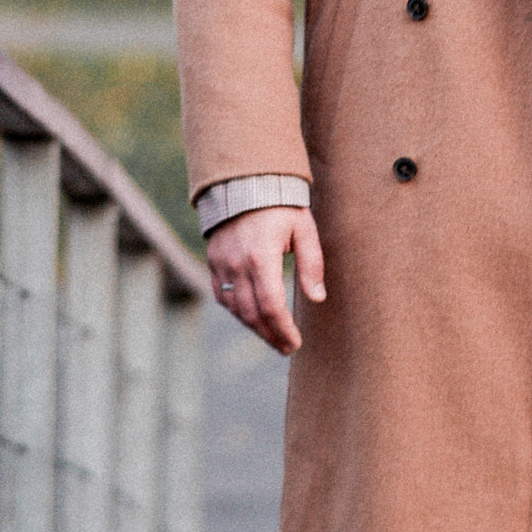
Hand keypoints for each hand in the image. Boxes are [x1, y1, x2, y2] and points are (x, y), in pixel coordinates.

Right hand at [207, 202, 325, 354]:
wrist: (244, 182)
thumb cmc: (281, 205)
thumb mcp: (304, 229)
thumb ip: (311, 264)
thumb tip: (317, 297)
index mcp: (261, 257)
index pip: (271, 306)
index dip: (283, 329)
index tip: (295, 343)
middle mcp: (237, 264)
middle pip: (252, 313)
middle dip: (270, 335)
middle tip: (286, 348)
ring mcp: (222, 264)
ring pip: (235, 308)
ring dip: (254, 328)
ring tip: (273, 339)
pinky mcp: (214, 262)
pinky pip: (222, 296)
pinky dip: (236, 312)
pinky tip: (251, 320)